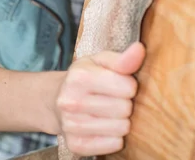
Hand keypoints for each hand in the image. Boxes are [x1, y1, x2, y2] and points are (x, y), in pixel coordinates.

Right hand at [55, 42, 145, 156]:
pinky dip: (114, 137)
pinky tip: (105, 127)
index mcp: (79, 76)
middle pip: (125, 108)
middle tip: (114, 99)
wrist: (55, 99)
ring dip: (121, 121)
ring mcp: (72, 125)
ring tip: (110, 112)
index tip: (121, 83)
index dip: (129, 85)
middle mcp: (72, 101)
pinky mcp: (76, 145)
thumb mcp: (99, 61)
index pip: (127, 86)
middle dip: (125, 103)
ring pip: (121, 129)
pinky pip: (113, 145)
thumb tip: (140, 49)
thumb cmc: (84, 77)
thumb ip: (122, 58)